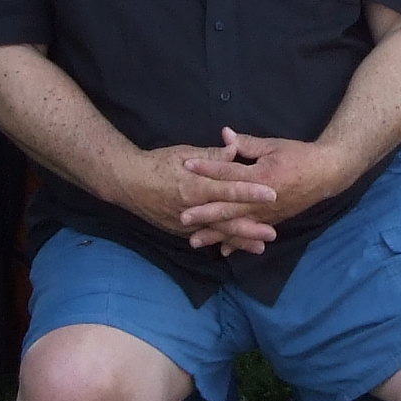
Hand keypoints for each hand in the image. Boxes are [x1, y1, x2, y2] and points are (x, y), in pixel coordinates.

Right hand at [116, 142, 269, 249]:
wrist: (128, 182)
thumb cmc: (157, 164)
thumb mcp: (185, 154)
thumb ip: (212, 156)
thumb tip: (234, 151)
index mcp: (196, 185)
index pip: (230, 188)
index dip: (252, 192)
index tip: (272, 194)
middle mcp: (193, 207)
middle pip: (226, 219)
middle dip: (250, 227)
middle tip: (272, 234)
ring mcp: (185, 222)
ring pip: (217, 232)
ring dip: (239, 240)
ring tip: (260, 247)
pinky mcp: (179, 230)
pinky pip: (204, 237)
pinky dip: (219, 242)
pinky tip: (233, 249)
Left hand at [179, 128, 342, 249]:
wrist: (326, 174)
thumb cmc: (299, 156)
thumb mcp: (273, 146)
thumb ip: (247, 144)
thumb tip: (225, 135)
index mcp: (261, 177)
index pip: (228, 173)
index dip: (206, 169)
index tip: (186, 167)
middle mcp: (262, 200)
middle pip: (228, 206)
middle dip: (204, 213)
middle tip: (182, 217)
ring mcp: (267, 213)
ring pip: (237, 226)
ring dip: (215, 234)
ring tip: (194, 240)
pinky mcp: (273, 220)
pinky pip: (251, 233)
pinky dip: (237, 243)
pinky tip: (223, 251)